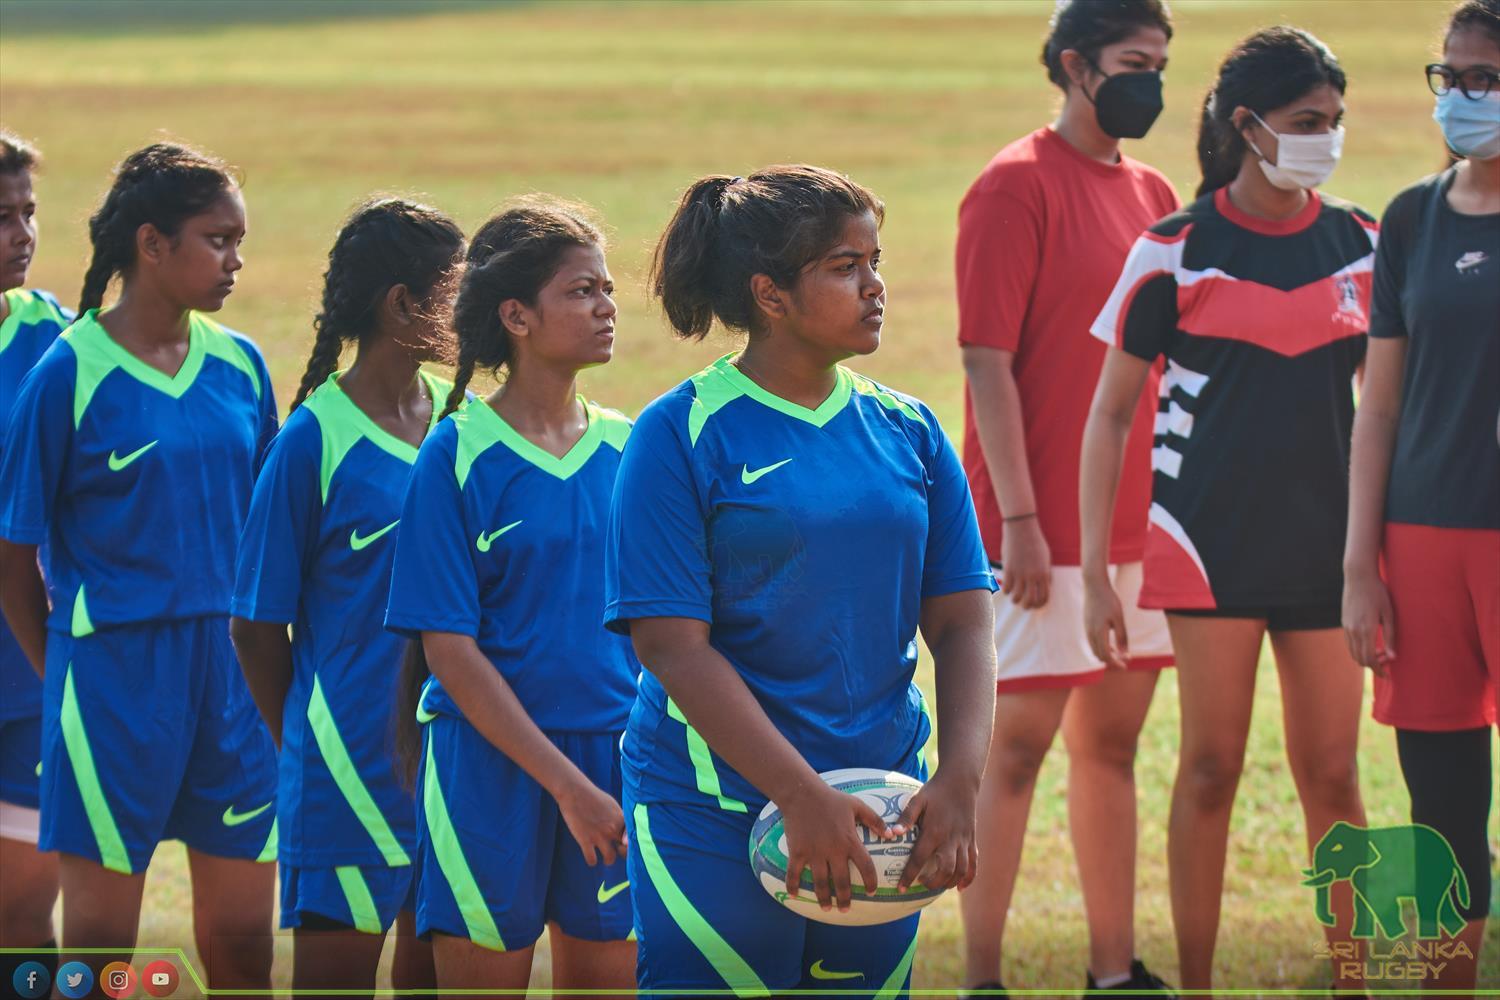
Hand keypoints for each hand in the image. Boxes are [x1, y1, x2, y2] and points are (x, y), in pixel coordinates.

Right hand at [557, 777, 627, 866]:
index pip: (634, 838)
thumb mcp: (611, 804)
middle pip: (625, 851)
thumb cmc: (593, 796)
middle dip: (622, 854)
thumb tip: (624, 827)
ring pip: (610, 859)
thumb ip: (619, 817)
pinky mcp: (585, 840)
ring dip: (608, 860)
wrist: (575, 792)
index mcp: (621, 819)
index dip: (631, 844)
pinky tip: (591, 857)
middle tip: (617, 851)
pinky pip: (592, 860)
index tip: (626, 844)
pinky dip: (592, 861)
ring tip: (606, 858)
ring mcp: (599, 836)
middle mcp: (612, 828)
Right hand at [778, 783, 887, 912]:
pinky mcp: (798, 851)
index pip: (865, 866)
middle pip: (842, 881)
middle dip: (845, 899)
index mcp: (850, 840)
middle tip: (845, 909)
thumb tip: (891, 835)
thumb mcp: (857, 805)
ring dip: (823, 898)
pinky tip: (794, 895)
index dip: (870, 882)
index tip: (872, 892)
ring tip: (827, 908)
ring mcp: (814, 853)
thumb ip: (875, 820)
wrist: (802, 793)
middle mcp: (833, 850)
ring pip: (820, 883)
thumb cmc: (832, 799)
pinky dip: (793, 885)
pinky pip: (794, 873)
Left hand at [894, 772, 978, 893]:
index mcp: (934, 830)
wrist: (961, 781)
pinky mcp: (972, 840)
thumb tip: (891, 833)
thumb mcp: (918, 799)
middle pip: (945, 870)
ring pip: (961, 870)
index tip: (900, 888)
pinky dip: (968, 878)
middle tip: (921, 884)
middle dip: (933, 883)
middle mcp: (951, 838)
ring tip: (936, 884)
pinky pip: (974, 864)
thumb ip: (906, 817)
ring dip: (949, 882)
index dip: (909, 875)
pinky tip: (959, 887)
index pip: (919, 858)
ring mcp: (964, 840)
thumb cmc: (935, 790)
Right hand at [999, 518, 1050, 608]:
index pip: (1044, 597)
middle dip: (1027, 606)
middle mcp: (1033, 576)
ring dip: (1015, 600)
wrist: (1021, 528)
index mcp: (1044, 573)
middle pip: (1030, 601)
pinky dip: (1006, 591)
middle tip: (1023, 605)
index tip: (1034, 604)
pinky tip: (1007, 587)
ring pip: (1017, 597)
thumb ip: (1045, 573)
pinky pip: (1006, 588)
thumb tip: (1044, 587)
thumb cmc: (1034, 542)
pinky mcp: (1008, 569)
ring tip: (1014, 597)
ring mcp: (1020, 573)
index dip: (1039, 605)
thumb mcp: (1045, 558)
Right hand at [1083, 571, 1128, 669]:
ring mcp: (1086, 629)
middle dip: (1112, 660)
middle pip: (1099, 655)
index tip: (1126, 665)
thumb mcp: (1119, 619)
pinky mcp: (1086, 624)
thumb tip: (1125, 654)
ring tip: (1118, 651)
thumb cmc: (1109, 600)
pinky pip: (1092, 642)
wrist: (1094, 585)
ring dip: (1106, 654)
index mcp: (1098, 633)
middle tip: (1125, 659)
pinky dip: (1101, 646)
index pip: (1106, 656)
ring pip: (1095, 649)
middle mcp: (1090, 633)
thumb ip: (1122, 637)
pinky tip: (1110, 642)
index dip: (1116, 663)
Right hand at [1342, 568, 1394, 675]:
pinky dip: (1359, 649)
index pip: (1370, 659)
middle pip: (1360, 659)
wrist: (1358, 576)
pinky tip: (1370, 644)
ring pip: (1353, 652)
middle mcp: (1353, 631)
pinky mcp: (1344, 622)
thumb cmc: (1378, 593)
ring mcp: (1346, 627)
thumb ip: (1390, 636)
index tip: (1387, 674)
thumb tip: (1392, 656)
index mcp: (1366, 630)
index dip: (1379, 669)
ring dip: (1365, 657)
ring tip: (1380, 653)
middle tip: (1387, 661)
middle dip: (1373, 665)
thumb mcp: (1389, 614)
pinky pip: (1349, 643)